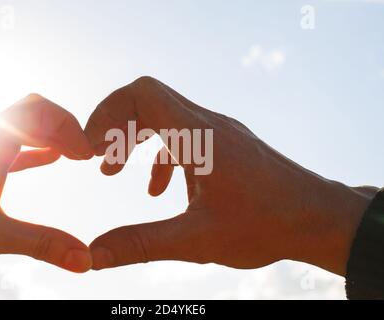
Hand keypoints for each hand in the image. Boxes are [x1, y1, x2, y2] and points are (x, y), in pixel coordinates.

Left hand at [0, 94, 93, 271]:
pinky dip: (38, 149)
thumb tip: (84, 259)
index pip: (39, 110)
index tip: (87, 155)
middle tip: (86, 152)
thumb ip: (43, 244)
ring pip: (24, 127)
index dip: (69, 126)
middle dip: (64, 127)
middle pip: (34, 111)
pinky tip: (53, 159)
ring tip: (75, 155)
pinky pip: (15, 146)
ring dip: (52, 136)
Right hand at [85, 76, 375, 275]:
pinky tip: (157, 191)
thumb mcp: (198, 240)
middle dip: (116, 127)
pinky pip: (183, 137)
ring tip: (112, 171)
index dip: (108, 114)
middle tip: (95, 159)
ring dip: (135, 140)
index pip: (142, 94)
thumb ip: (142, 245)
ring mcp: (218, 132)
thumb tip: (95, 255)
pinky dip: (160, 157)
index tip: (90, 150)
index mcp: (199, 136)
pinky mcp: (225, 145)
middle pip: (148, 99)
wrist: (317, 219)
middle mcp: (208, 124)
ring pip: (164, 116)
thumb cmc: (266, 225)